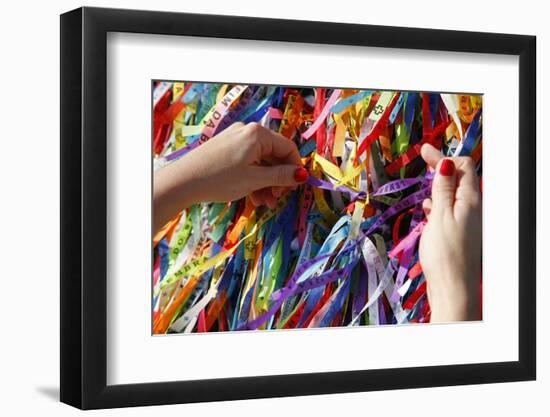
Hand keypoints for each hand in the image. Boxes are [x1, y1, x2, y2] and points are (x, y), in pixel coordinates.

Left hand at [153, 122, 307, 231]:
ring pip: (260, 162)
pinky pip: (247, 162)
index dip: (294, 169)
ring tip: (263, 203)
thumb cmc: (220, 179)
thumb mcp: (255, 179)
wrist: (183, 181)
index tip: (294, 188)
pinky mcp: (225, 149)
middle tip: (276, 199)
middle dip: (277, 179)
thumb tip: (302, 175)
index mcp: (258, 134)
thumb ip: (281, 176)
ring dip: (265, 183)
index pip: (287, 148)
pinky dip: (252, 178)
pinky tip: (252, 197)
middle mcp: (247, 132)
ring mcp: (235, 139)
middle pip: (274, 156)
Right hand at [419, 143, 481, 321]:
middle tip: (423, 157)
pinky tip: (428, 210)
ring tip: (424, 184)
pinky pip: (451, 210)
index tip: (424, 150)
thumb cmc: (445, 254)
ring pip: (454, 194)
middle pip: (460, 178)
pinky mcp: (461, 233)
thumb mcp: (440, 216)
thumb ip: (443, 189)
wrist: (454, 288)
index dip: (443, 156)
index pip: (462, 167)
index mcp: (471, 200)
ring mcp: (468, 221)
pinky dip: (439, 204)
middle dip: (442, 167)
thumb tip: (446, 163)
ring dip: (439, 186)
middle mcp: (474, 208)